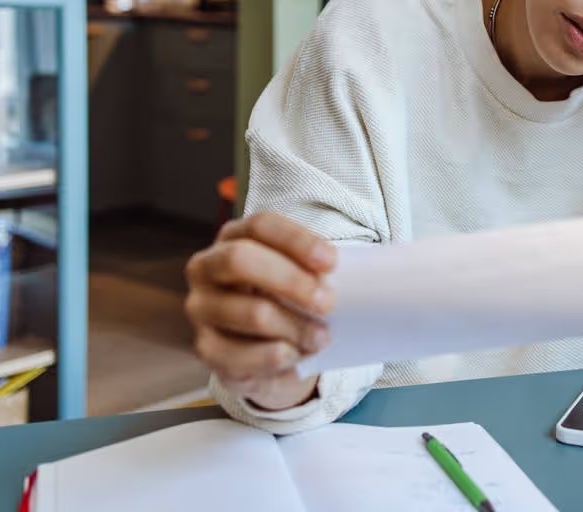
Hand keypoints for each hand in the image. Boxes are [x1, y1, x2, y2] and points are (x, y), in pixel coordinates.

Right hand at [185, 211, 336, 410]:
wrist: (264, 349)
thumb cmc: (289, 300)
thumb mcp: (302, 276)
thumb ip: (321, 268)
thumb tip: (381, 270)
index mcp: (234, 237)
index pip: (260, 225)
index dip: (297, 241)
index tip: (332, 262)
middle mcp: (207, 268)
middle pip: (241, 260)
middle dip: (291, 281)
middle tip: (329, 302)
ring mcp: (201, 308)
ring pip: (250, 312)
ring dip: (295, 327)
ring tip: (322, 337)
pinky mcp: (206, 349)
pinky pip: (240, 355)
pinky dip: (276, 356)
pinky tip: (296, 355)